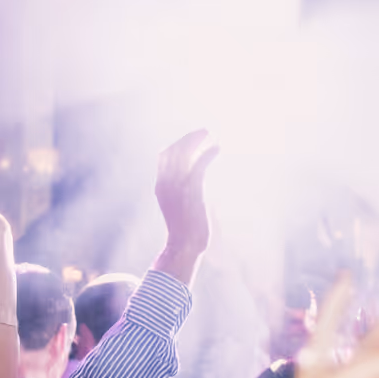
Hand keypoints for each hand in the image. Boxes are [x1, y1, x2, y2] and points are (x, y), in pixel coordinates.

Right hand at [155, 130, 219, 257]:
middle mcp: (165, 182)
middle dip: (189, 138)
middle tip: (205, 131)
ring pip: (185, 153)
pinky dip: (208, 153)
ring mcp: (177, 185)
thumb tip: (195, 185)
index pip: (164, 156)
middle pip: (174, 149)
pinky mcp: (191, 190)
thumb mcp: (180, 207)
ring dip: (199, 141)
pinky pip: (199, 164)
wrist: (185, 245)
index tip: (192, 139)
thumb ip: (183, 192)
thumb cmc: (186, 230)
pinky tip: (217, 148)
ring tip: (212, 135)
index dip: (178, 144)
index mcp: (160, 186)